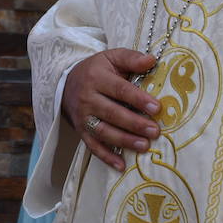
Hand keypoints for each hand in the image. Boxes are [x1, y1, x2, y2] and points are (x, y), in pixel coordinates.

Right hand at [62, 48, 160, 170]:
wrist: (66, 83)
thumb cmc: (97, 70)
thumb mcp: (111, 57)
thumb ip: (131, 58)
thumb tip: (152, 60)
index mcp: (96, 77)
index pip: (120, 90)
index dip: (138, 99)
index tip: (157, 108)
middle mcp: (87, 98)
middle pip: (112, 113)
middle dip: (134, 123)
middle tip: (154, 131)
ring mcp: (83, 117)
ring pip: (103, 131)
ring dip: (124, 140)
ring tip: (144, 146)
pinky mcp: (81, 131)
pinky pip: (92, 146)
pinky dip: (106, 157)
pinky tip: (121, 165)